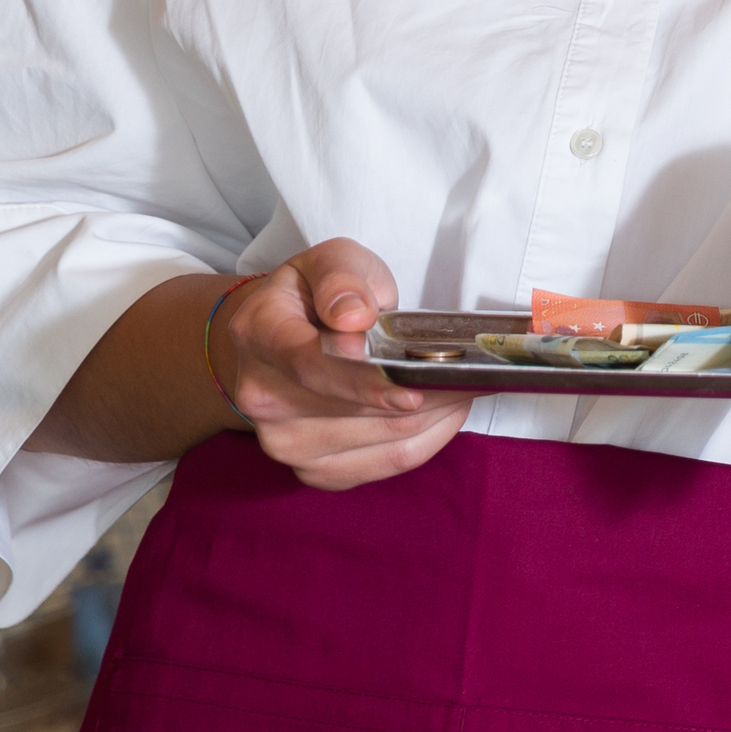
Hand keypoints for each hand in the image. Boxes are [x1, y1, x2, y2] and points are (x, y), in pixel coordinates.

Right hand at [212, 238, 469, 489]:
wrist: (278, 338)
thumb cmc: (313, 296)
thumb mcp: (329, 262)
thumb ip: (341, 280)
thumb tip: (353, 317)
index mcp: (259, 334)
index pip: (310, 366)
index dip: (364, 382)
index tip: (412, 388)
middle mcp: (262, 396)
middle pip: (355, 410)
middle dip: (424, 393)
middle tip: (471, 375)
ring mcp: (284, 440)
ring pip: (381, 440)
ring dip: (434, 416)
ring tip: (462, 387)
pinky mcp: (314, 469)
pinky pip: (385, 463)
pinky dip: (427, 440)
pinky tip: (444, 413)